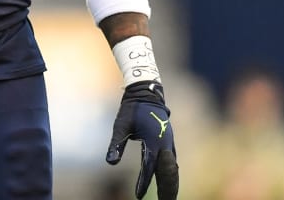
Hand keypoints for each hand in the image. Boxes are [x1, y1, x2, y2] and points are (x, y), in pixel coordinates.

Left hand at [107, 81, 178, 198]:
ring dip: (171, 184)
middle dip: (167, 190)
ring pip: (173, 169)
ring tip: (168, 198)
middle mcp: (165, 144)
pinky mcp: (168, 142)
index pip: (149, 168)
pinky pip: (172, 163)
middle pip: (168, 173)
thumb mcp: (120, 125)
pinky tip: (170, 182)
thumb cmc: (131, 109)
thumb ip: (116, 144)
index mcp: (154, 142)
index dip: (144, 183)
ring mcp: (168, 144)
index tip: (138, 195)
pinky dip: (172, 175)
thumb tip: (110, 162)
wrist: (146, 93)